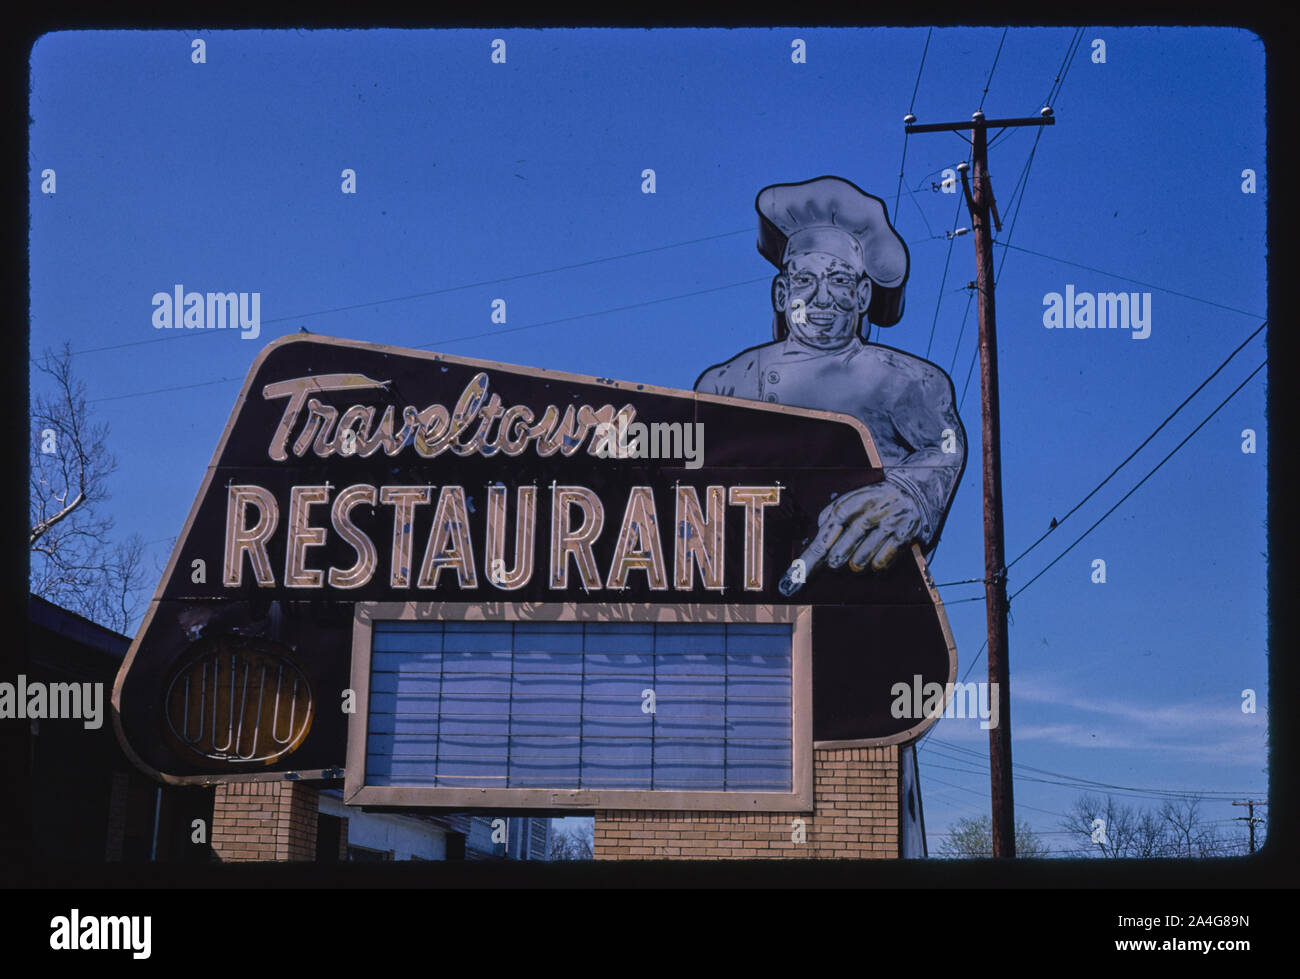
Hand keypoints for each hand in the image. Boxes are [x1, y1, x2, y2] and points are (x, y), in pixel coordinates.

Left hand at [778, 482, 920, 593]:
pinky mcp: (904, 534)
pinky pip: (881, 564)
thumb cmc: (872, 501)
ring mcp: (887, 524)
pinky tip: (878, 552)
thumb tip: (814, 546)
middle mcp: (866, 513)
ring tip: (864, 548)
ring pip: (859, 564)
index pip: (821, 542)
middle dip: (836, 562)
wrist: (911, 490)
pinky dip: (876, 565)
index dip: (805, 566)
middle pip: (838, 558)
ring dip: (857, 564)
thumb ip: (829, 519)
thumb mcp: (847, 501)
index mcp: (846, 506)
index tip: (789, 586)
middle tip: (843, 552)